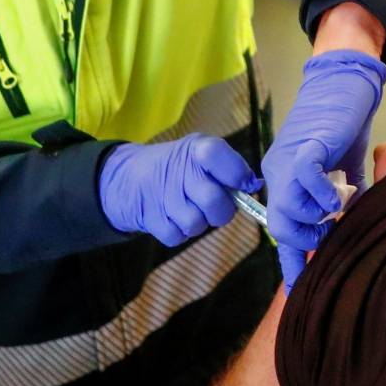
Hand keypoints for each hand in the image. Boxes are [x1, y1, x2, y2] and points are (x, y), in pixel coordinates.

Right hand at [99, 135, 261, 246]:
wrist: (129, 177)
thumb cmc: (180, 168)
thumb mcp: (203, 155)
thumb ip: (230, 169)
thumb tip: (255, 186)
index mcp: (197, 148)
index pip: (218, 155)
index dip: (236, 175)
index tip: (244, 186)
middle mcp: (179, 169)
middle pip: (213, 201)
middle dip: (221, 211)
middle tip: (217, 206)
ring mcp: (162, 194)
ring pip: (197, 224)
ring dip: (200, 223)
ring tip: (191, 209)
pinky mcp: (149, 218)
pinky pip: (178, 237)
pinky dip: (181, 232)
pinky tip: (174, 217)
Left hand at [262, 49, 385, 289]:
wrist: (346, 85)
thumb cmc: (345, 127)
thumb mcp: (342, 175)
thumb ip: (341, 204)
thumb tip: (352, 233)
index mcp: (283, 181)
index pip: (282, 231)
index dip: (291, 263)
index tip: (302, 290)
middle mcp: (278, 174)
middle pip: (279, 227)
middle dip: (307, 241)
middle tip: (333, 235)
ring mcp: (288, 161)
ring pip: (288, 210)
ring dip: (316, 220)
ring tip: (339, 212)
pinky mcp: (306, 147)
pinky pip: (303, 180)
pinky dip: (320, 195)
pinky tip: (338, 198)